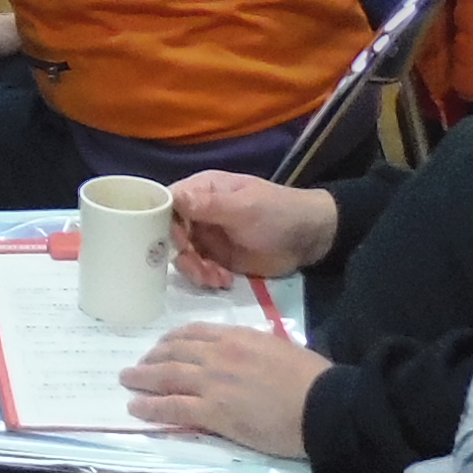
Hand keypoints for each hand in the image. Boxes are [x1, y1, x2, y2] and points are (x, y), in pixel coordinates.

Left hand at [121, 324, 330, 458]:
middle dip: (151, 358)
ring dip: (142, 378)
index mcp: (237, 337)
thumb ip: (255, 346)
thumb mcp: (280, 348)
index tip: (161, 346)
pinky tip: (136, 408)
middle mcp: (219, 355)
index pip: (194, 332)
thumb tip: (245, 349)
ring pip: (166, 376)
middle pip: (173, 352)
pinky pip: (173, 407)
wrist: (325, 405)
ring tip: (127, 381)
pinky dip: (150, 407)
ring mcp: (213, 382)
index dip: (172, 340)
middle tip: (137, 365)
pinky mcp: (214, 411)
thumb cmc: (313, 378)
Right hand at [167, 171, 339, 284]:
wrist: (310, 239)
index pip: (167, 202)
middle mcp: (199, 212)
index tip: (175, 242)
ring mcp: (207, 236)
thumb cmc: (278, 214)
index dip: (162, 222)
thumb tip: (171, 198)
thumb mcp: (244, 208)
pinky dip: (207, 277)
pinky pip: (199, 269)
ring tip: (216, 279)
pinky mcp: (217, 258)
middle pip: (170, 233)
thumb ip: (207, 205)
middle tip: (199, 268)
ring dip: (194, 270)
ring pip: (182, 255)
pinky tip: (224, 282)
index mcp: (202, 190)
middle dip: (182, 253)